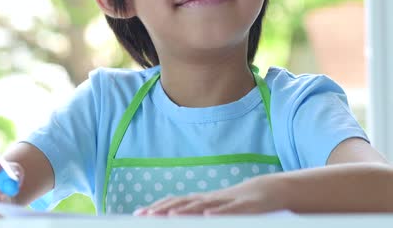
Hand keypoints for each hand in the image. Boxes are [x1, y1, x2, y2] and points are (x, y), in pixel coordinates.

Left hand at [134, 174, 286, 215]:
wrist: (269, 191)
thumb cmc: (238, 204)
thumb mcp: (215, 210)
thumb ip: (195, 213)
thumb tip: (172, 216)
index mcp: (201, 201)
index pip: (174, 203)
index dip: (156, 208)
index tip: (138, 214)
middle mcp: (210, 199)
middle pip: (183, 203)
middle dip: (163, 209)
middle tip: (145, 216)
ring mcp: (226, 201)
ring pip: (204, 206)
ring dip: (186, 211)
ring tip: (169, 216)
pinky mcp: (245, 207)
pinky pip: (231, 210)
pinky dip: (219, 213)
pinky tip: (209, 215)